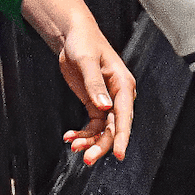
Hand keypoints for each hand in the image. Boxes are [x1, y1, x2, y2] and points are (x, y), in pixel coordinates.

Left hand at [23, 0, 135, 165]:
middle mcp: (119, 97)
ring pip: (103, 130)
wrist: (74, 36)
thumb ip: (95, 85)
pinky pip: (92, 126)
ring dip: (90, 142)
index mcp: (123, 85)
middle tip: (87, 159)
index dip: (122, 136)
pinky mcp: (96, 104)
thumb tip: (105, 107)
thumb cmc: (83, 42)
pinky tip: (69, 137)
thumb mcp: (86, 60)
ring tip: (74, 148)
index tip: (118, 154)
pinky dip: (82, 134)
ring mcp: (108, 102)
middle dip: (101, 145)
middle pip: (114, 128)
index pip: (125, 116)